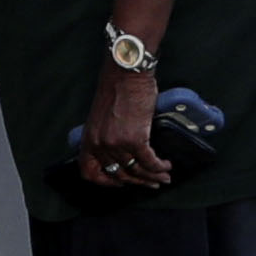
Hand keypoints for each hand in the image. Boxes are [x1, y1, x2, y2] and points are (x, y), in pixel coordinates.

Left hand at [73, 65, 173, 187]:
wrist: (125, 73)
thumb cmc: (116, 89)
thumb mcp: (101, 117)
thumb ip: (104, 136)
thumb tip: (119, 153)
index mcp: (89, 139)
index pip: (89, 172)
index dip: (105, 182)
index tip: (120, 183)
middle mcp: (100, 144)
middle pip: (119, 174)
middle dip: (138, 182)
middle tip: (151, 183)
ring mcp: (116, 143)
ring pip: (137, 170)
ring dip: (153, 176)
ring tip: (163, 177)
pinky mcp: (135, 139)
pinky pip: (150, 162)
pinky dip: (160, 167)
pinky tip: (166, 166)